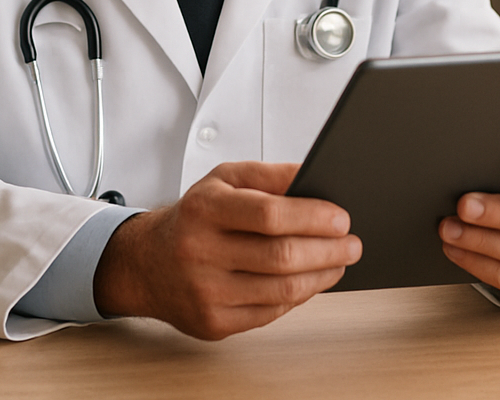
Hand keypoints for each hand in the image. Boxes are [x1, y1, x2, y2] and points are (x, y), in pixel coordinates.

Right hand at [93, 161, 360, 339]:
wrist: (147, 263)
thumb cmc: (194, 217)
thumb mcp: (224, 180)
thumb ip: (270, 175)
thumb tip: (315, 176)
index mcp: (204, 209)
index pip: (268, 214)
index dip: (312, 217)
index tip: (341, 217)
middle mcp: (200, 252)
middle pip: (281, 256)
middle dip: (328, 250)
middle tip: (352, 243)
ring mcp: (206, 293)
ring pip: (282, 290)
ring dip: (322, 276)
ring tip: (339, 261)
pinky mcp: (214, 324)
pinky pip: (271, 313)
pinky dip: (299, 296)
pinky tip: (310, 281)